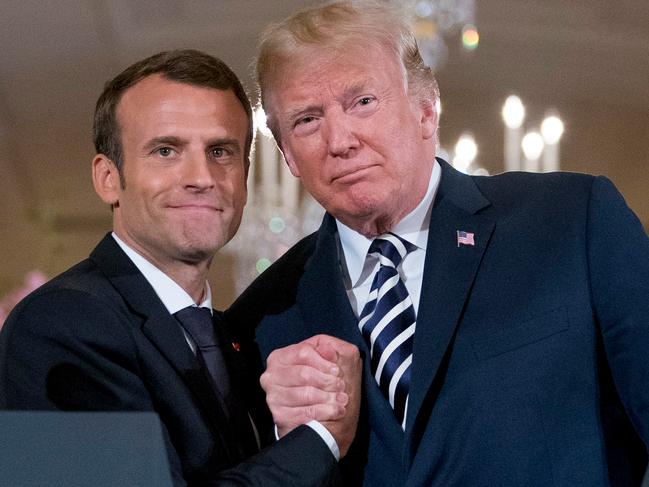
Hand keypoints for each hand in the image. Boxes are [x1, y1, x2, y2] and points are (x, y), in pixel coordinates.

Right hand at [260, 334, 360, 456]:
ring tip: (341, 399)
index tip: (337, 370)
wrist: (321, 422)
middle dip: (327, 381)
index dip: (324, 361)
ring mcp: (273, 396)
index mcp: (281, 357)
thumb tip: (328, 350)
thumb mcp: (332, 362)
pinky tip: (335, 410)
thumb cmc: (325, 388)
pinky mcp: (280, 416)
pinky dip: (326, 412)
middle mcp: (271, 376)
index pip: (303, 352)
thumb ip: (331, 349)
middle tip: (341, 386)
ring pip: (306, 393)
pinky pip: (306, 412)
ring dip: (329, 397)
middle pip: (304, 373)